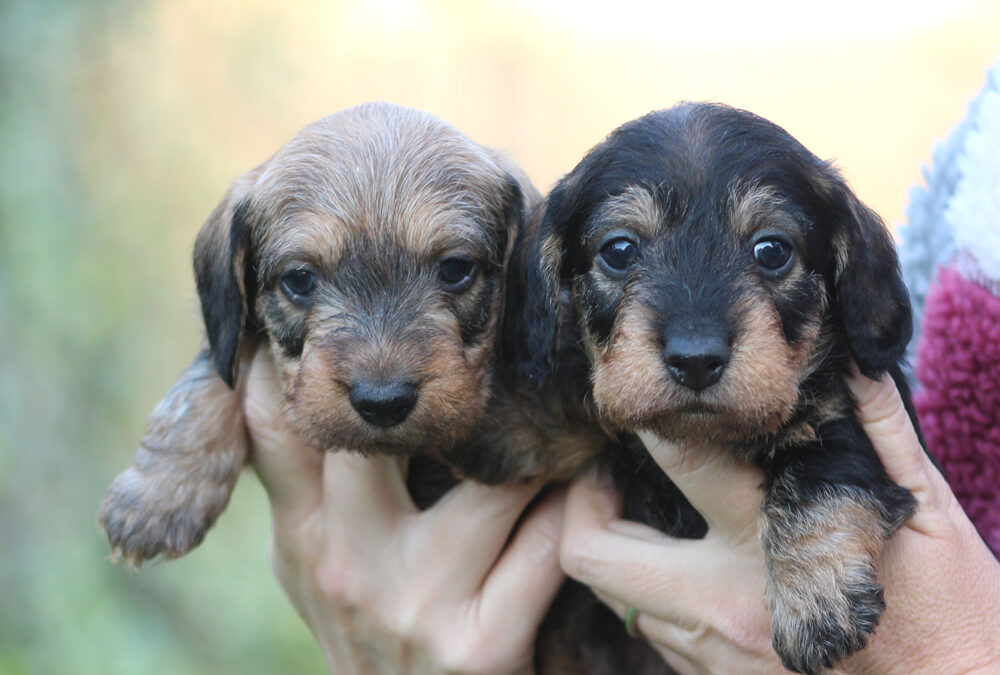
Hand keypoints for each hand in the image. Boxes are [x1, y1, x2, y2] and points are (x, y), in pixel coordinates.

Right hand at [244, 349, 565, 673]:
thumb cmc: (370, 633)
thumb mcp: (313, 567)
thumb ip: (306, 485)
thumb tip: (290, 376)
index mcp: (302, 540)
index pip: (278, 423)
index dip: (304, 354)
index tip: (347, 302)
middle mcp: (348, 564)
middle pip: (390, 431)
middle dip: (446, 387)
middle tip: (494, 349)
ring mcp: (414, 602)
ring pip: (496, 478)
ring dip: (540, 447)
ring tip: (565, 420)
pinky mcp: (482, 644)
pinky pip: (552, 539)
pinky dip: (583, 505)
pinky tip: (593, 486)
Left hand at [560, 370, 999, 673]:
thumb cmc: (953, 616)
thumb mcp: (932, 515)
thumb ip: (882, 432)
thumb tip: (852, 362)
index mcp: (772, 550)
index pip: (684, 461)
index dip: (656, 419)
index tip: (653, 405)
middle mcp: (725, 607)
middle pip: (593, 552)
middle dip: (581, 502)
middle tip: (608, 472)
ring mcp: (713, 656)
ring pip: (613, 596)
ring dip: (614, 547)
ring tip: (641, 510)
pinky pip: (649, 633)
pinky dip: (646, 592)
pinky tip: (681, 563)